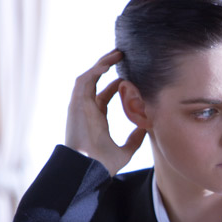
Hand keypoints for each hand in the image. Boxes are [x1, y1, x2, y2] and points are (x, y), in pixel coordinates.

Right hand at [65, 50, 145, 175]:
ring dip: (102, 64)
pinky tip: (108, 63)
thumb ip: (134, 141)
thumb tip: (145, 130)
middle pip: (95, 82)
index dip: (115, 85)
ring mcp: (80, 105)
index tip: (128, 78)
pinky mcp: (77, 103)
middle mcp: (86, 110)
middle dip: (107, 68)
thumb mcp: (125, 152)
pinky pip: (85, 80)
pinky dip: (95, 70)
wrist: (87, 168)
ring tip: (117, 53)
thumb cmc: (101, 164)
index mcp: (96, 119)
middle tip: (122, 56)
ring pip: (90, 77)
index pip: (104, 96)